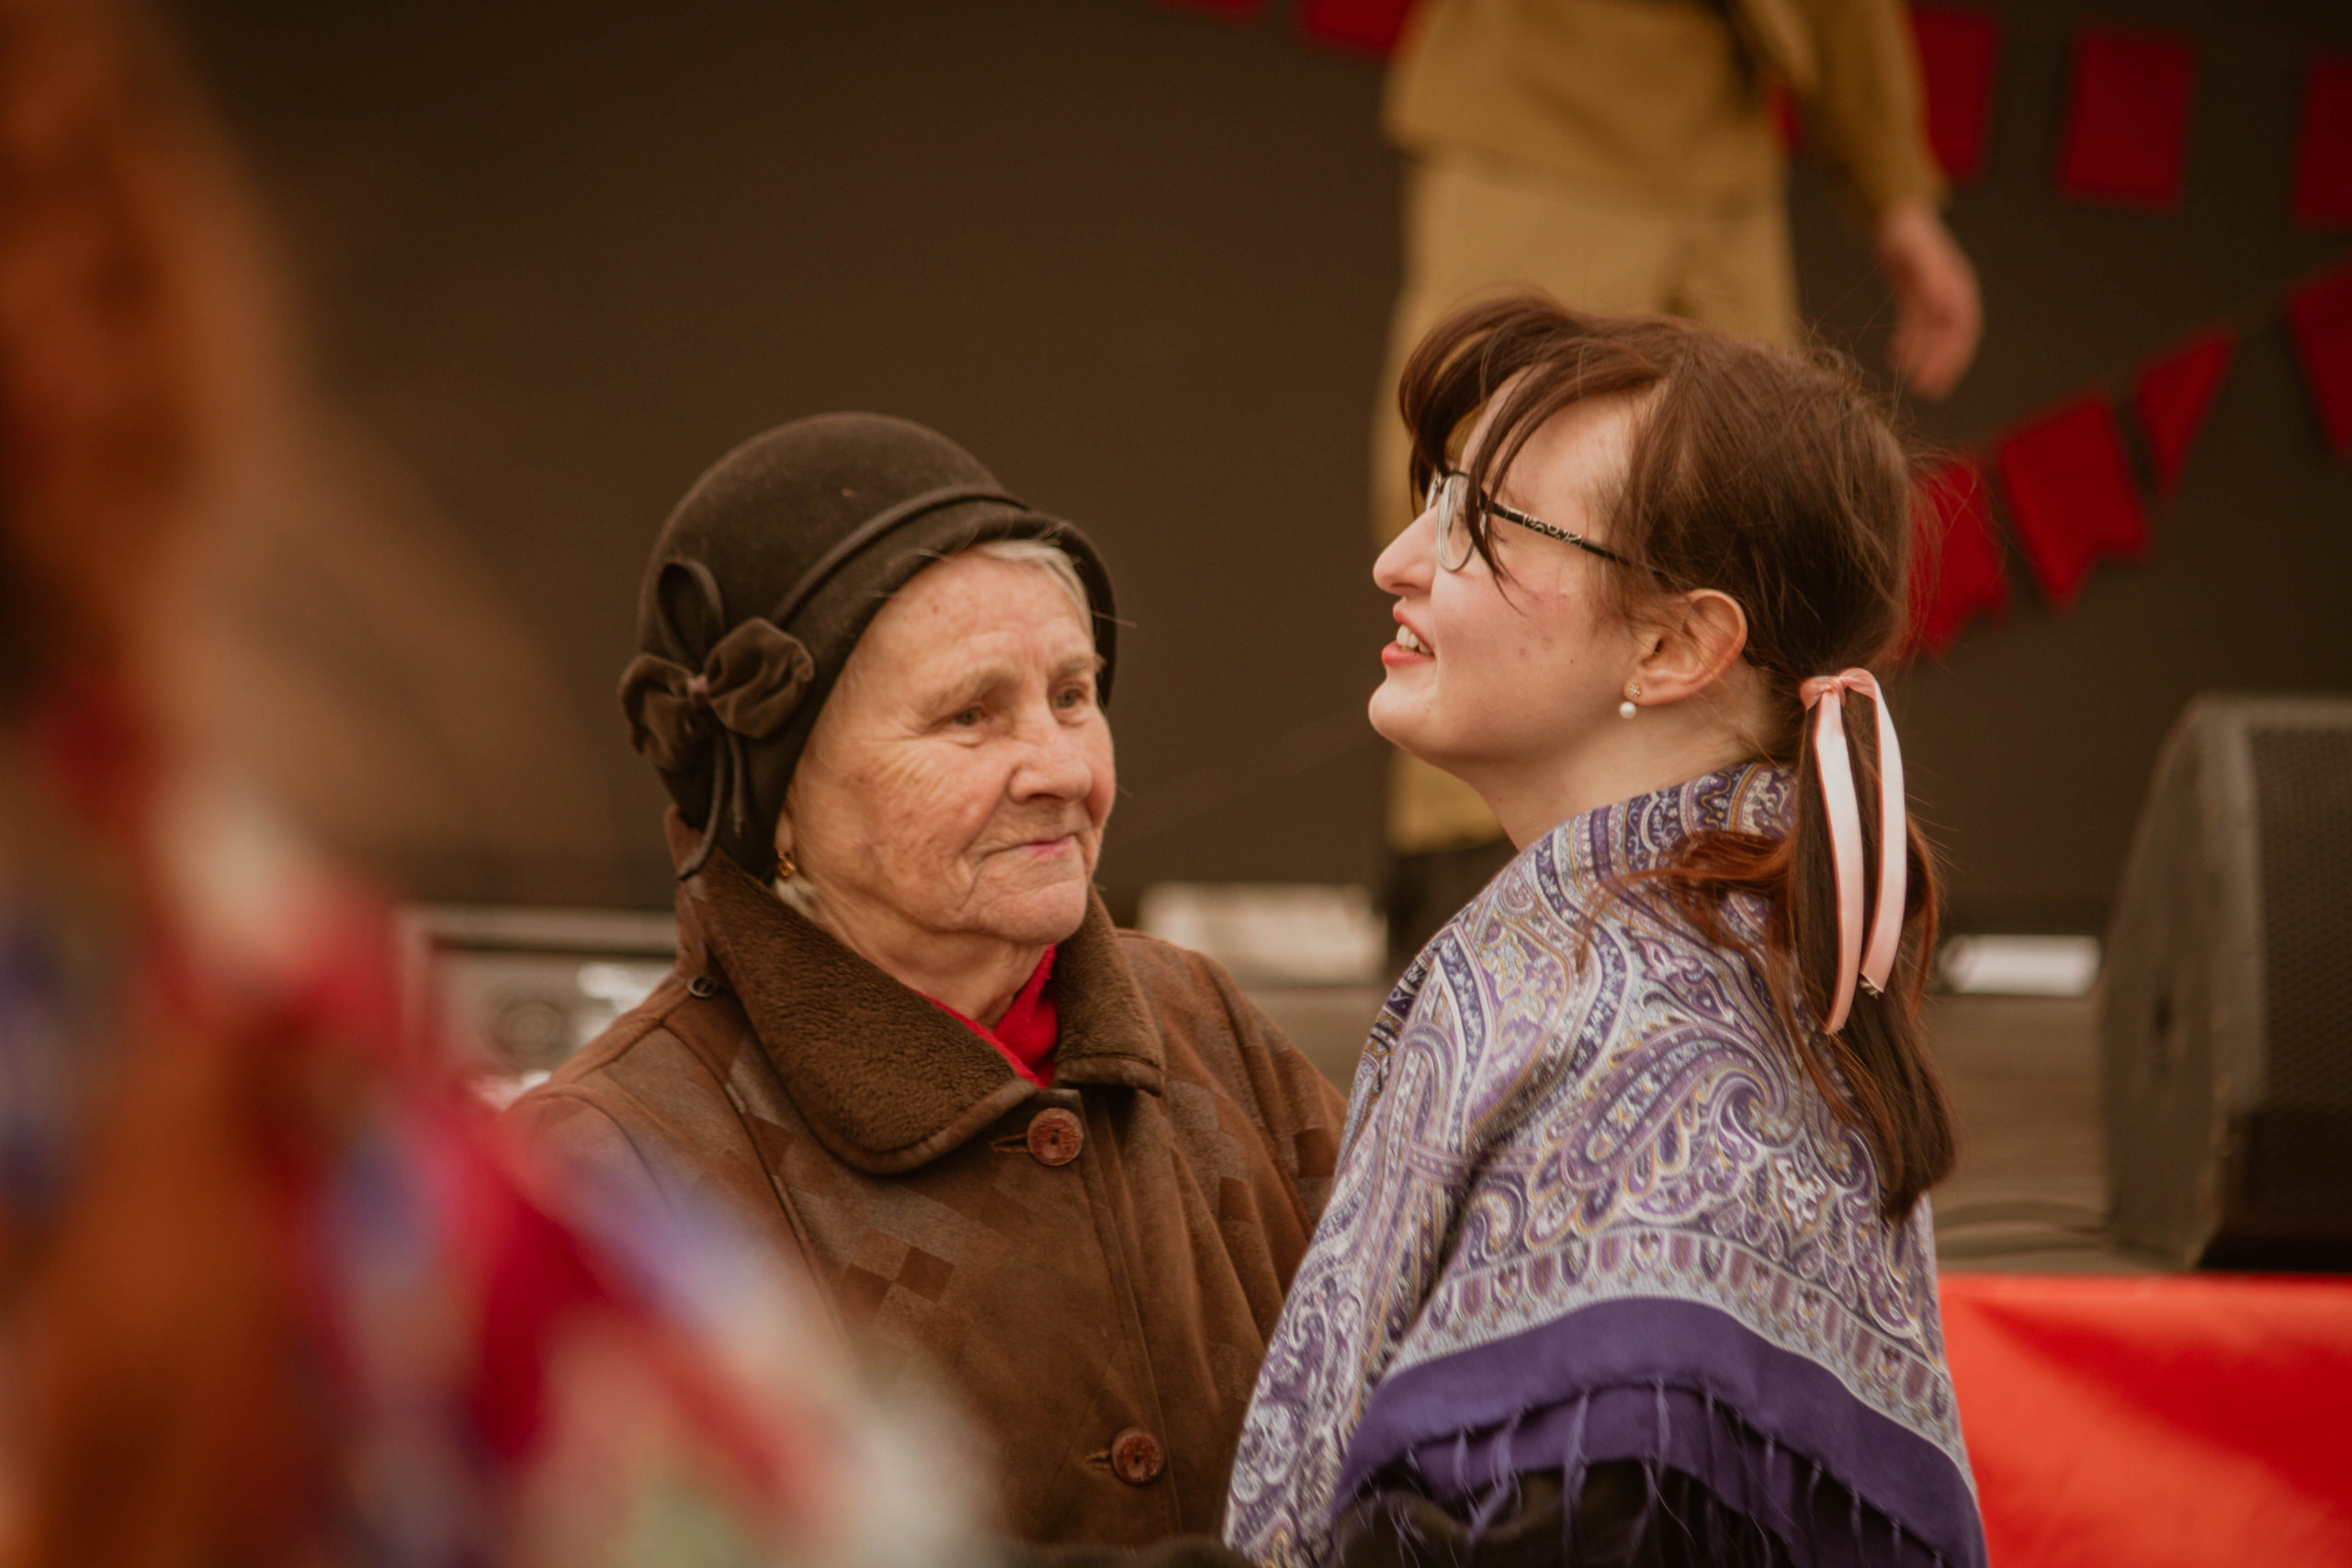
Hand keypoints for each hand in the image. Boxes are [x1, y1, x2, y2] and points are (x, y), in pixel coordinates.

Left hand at [1874, 202, 1981, 399]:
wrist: (1890, 216)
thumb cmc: (1904, 232)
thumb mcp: (1915, 254)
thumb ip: (1931, 279)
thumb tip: (1944, 307)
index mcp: (1958, 285)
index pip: (1962, 328)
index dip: (1954, 354)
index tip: (1941, 378)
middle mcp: (1949, 293)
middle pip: (1949, 336)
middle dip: (1941, 364)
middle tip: (1927, 391)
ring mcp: (1932, 296)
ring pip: (1931, 336)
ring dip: (1923, 359)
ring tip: (1910, 382)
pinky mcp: (1914, 297)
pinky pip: (1915, 327)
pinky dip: (1908, 344)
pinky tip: (1896, 359)